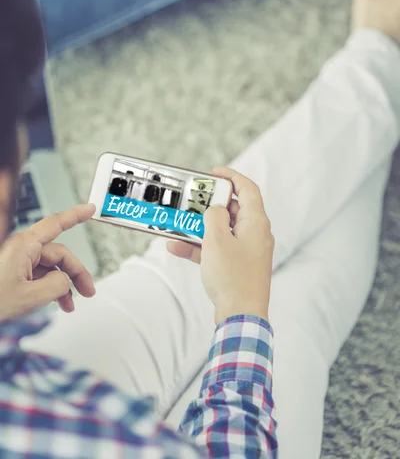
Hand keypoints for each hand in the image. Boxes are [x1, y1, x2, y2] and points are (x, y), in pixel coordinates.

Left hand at [0, 204, 95, 322]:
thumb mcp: (29, 297)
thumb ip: (56, 285)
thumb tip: (64, 280)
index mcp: (24, 246)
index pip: (56, 224)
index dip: (76, 215)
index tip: (90, 209)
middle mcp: (21, 249)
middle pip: (58, 254)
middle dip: (75, 272)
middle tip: (87, 291)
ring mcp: (16, 260)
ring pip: (49, 267)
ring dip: (63, 285)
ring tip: (69, 304)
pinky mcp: (13, 272)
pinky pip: (38, 275)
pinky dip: (50, 288)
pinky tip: (55, 302)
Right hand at [168, 168, 273, 324]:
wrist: (240, 316)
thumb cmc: (232, 277)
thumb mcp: (217, 240)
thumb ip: (213, 217)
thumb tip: (214, 210)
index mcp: (256, 223)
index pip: (248, 189)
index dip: (231, 177)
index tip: (213, 173)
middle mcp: (255, 234)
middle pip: (233, 209)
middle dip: (210, 203)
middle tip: (192, 198)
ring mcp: (247, 251)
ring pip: (222, 230)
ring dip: (200, 226)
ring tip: (179, 222)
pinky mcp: (238, 266)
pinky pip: (218, 249)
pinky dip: (200, 246)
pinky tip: (175, 247)